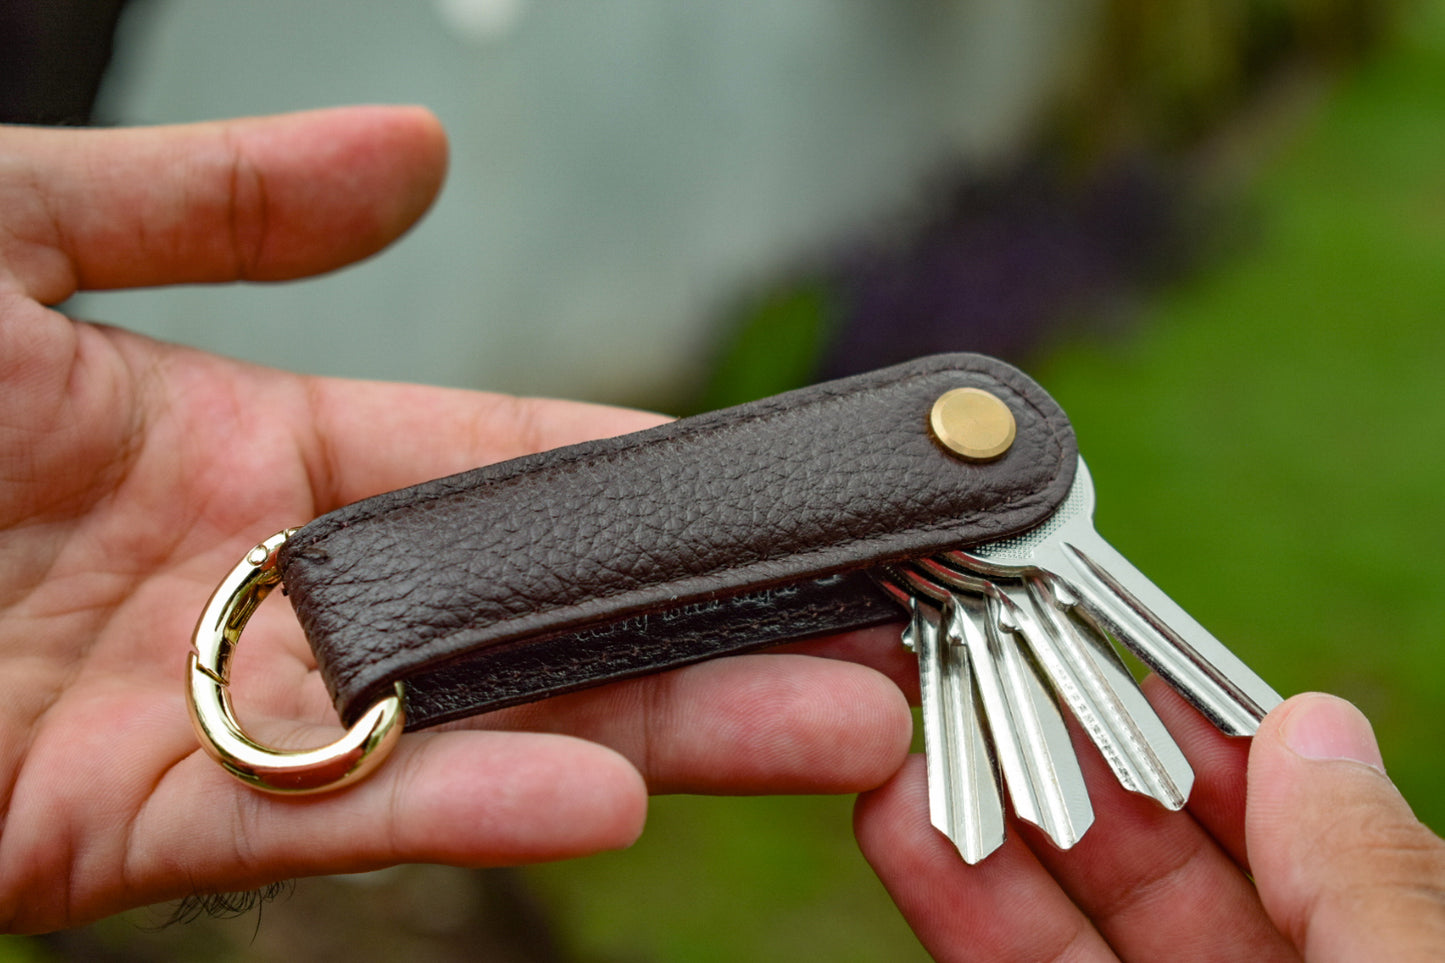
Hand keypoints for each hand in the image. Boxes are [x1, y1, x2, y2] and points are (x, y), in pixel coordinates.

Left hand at [0, 109, 912, 932]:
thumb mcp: (7, 242)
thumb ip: (211, 206)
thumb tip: (423, 153)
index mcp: (243, 448)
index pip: (499, 469)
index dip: (642, 486)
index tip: (778, 496)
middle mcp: (255, 593)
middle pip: (527, 617)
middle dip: (707, 631)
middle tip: (877, 642)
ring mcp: (200, 718)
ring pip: (467, 731)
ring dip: (657, 732)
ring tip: (832, 729)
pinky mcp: (109, 834)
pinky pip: (319, 822)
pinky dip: (467, 805)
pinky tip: (611, 794)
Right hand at [856, 685, 1444, 960]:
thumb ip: (1374, 881)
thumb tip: (1313, 724)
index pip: (1289, 831)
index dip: (1202, 735)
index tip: (1117, 651)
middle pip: (1156, 862)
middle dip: (1068, 756)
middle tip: (984, 660)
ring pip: (1062, 922)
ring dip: (984, 816)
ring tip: (913, 721)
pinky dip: (952, 902)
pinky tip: (897, 822)